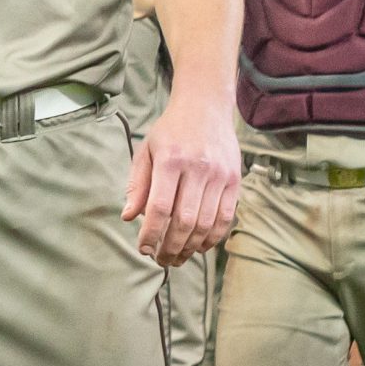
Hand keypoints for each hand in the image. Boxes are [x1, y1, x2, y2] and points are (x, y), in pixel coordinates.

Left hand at [122, 97, 241, 266]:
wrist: (206, 105)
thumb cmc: (170, 131)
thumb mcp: (147, 151)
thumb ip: (138, 185)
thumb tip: (129, 218)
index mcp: (171, 160)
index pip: (160, 208)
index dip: (151, 234)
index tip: (143, 249)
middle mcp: (198, 168)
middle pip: (185, 221)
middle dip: (171, 247)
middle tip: (161, 260)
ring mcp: (220, 174)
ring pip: (206, 224)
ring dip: (191, 247)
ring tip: (178, 257)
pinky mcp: (235, 180)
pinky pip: (226, 217)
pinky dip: (213, 237)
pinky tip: (199, 246)